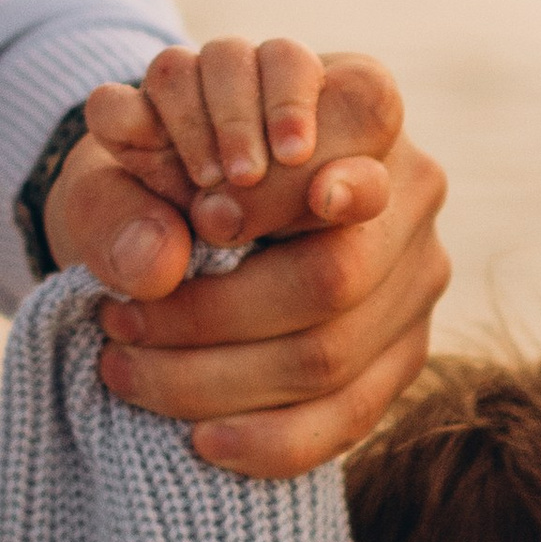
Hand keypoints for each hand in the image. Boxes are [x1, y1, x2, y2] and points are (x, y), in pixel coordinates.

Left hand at [43, 37, 449, 475]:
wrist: (183, 205)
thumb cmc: (161, 165)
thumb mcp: (121, 159)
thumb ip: (122, 195)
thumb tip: (156, 264)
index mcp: (359, 100)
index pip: (355, 136)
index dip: (279, 191)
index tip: (197, 220)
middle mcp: (413, 182)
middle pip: (336, 272)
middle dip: (216, 312)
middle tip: (121, 319)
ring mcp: (419, 273)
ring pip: (332, 353)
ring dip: (217, 381)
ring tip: (127, 372)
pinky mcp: (408, 348)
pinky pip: (350, 414)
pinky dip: (270, 440)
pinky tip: (202, 441)